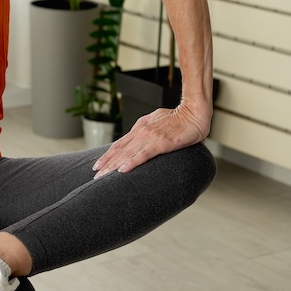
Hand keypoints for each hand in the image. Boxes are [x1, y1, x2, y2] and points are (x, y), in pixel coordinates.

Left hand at [93, 103, 210, 178]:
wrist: (195, 113)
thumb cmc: (179, 118)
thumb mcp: (156, 122)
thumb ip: (146, 130)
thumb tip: (140, 139)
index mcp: (140, 127)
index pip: (119, 144)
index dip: (107, 155)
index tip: (98, 165)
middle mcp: (141, 132)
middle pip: (119, 150)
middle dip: (106, 164)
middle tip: (95, 176)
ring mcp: (150, 137)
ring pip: (127, 154)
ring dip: (113, 166)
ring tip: (103, 177)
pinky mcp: (161, 143)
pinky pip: (143, 155)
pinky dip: (131, 163)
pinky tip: (122, 170)